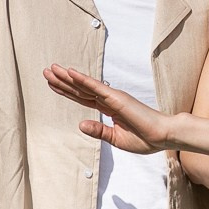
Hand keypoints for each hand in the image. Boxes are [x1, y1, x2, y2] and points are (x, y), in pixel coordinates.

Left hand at [43, 64, 173, 152]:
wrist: (163, 137)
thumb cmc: (145, 139)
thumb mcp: (116, 138)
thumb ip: (98, 130)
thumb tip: (80, 124)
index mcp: (109, 109)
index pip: (83, 98)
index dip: (67, 91)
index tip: (53, 85)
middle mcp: (110, 99)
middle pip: (80, 89)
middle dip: (62, 81)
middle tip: (46, 72)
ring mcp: (113, 97)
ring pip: (85, 85)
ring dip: (67, 77)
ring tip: (52, 69)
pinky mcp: (117, 98)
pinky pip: (96, 87)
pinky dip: (82, 79)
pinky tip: (70, 73)